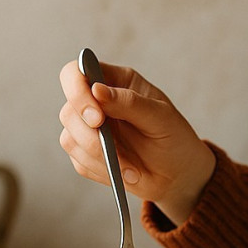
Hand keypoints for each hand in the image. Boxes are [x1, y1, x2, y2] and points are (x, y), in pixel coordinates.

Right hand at [59, 58, 215, 225]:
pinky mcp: (87, 155)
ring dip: (100, 158)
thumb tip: (96, 90)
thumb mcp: (161, 117)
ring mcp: (88, 129)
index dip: (76, 91)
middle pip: (69, 111)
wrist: (179, 174)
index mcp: (114, 82)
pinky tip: (127, 174)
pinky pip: (80, 162)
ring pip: (70, 139)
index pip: (76, 73)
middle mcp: (96, 103)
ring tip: (132, 169)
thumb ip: (130, 102)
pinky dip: (104, 171)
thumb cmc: (174, 138)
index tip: (96, 116)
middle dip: (89, 135)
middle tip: (112, 150)